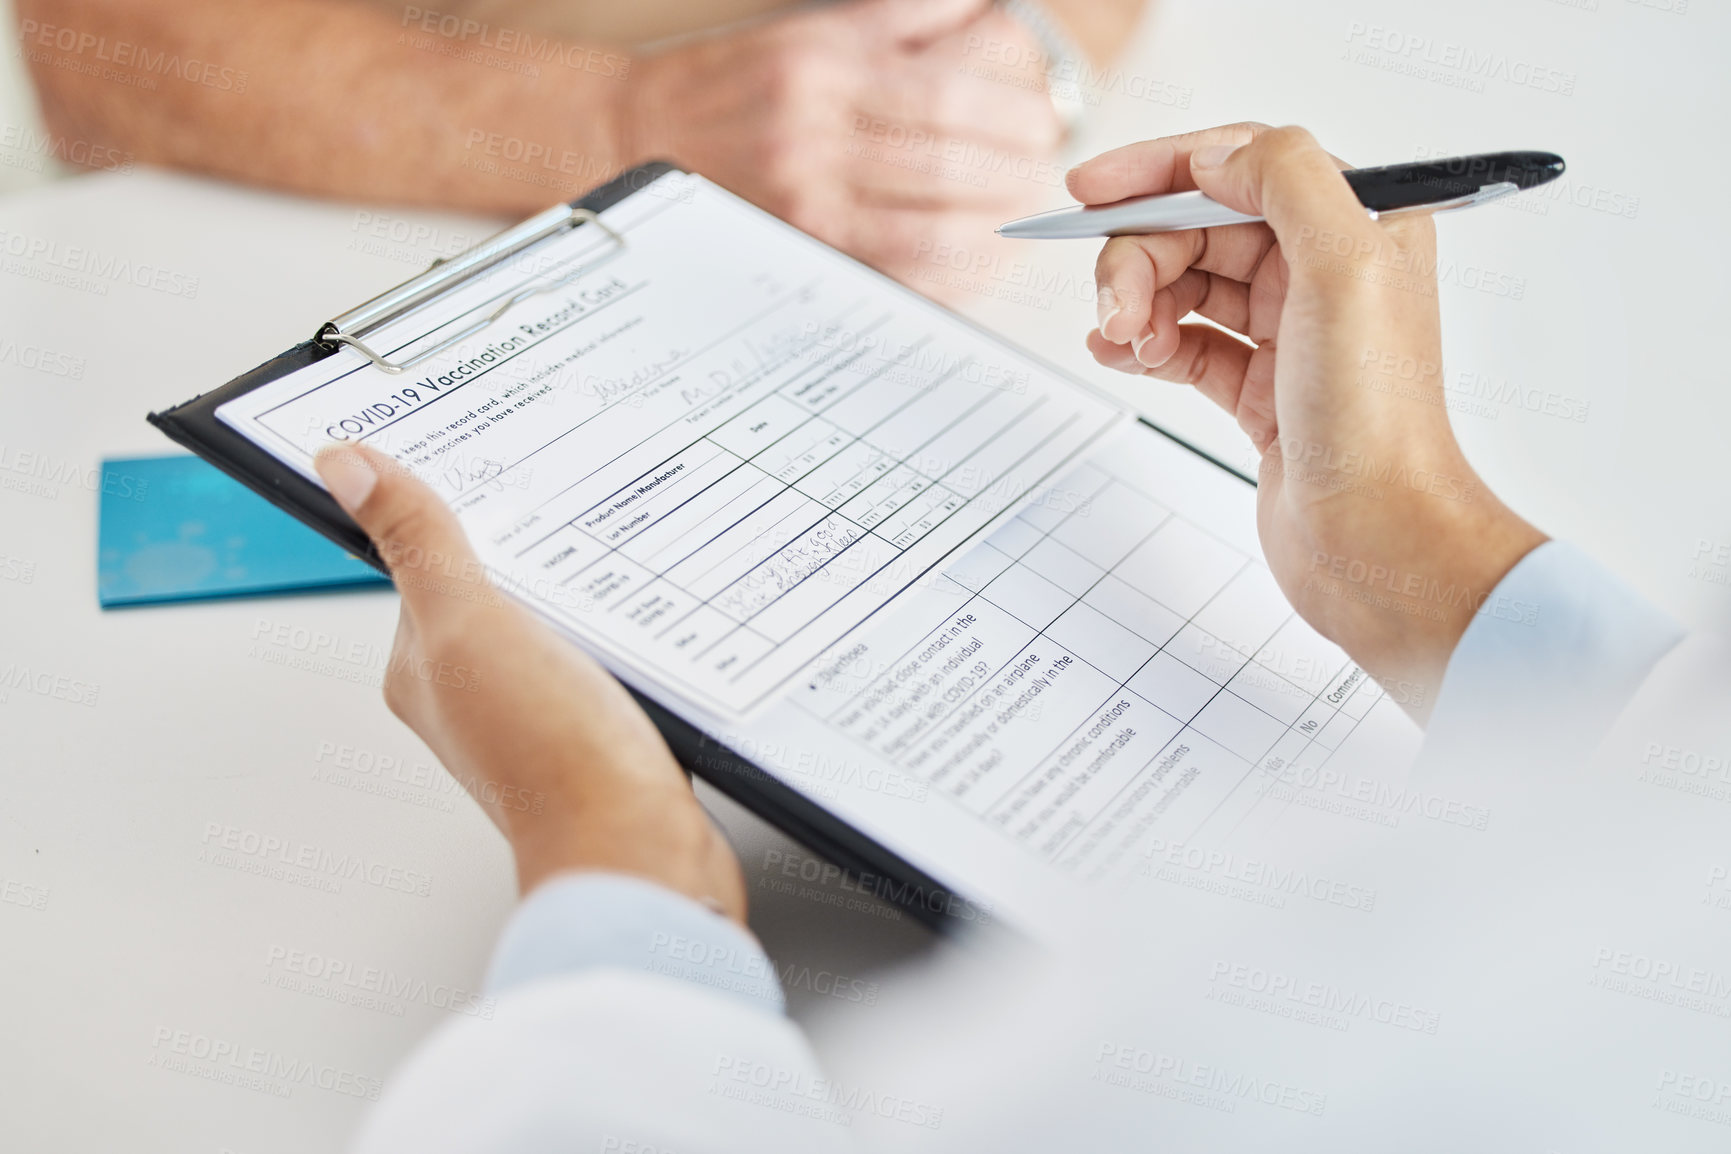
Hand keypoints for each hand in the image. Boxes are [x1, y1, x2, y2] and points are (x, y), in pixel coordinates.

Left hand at [312, 444, 746, 921]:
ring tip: (613, 559)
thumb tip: (347, 468)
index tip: (482, 460)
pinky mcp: (597, 729)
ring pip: (554, 620)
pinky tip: (645, 620)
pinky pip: (602, 656)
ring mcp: (537, 714)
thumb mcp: (470, 623)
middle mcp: (472, 694)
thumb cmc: (551, 758)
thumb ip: (417, 544)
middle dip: (530, 545)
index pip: (424, 559)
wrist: (639, 850)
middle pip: (494, 587)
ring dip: (582, 588)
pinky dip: (621, 630)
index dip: (451, 507)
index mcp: (422, 667)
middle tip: (569, 500)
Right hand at [620, 0, 1061, 292]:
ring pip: (930, 230)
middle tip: (1041, 174)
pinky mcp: (799, 257)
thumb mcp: (815, 29)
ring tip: (1020, 218)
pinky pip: (897, 278)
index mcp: (825, 68)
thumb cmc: (735, 86)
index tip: (1041, 124)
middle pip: (948, 164)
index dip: (1013, 114)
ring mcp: (804, 206)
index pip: (948, 94)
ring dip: (995, 229)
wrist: (635, 139)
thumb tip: (989, 16)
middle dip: (1015, 173)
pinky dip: (954, 275)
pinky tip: (982, 260)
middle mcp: (814, 137)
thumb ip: (904, 19)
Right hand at [1074, 125, 1545, 719]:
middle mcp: (1322, 272)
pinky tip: (1118, 355)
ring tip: (1123, 340)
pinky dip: (1142, 344)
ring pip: (1184, 285)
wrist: (1377, 541)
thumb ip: (1285, 179)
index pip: (1241, 163)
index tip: (1093, 190)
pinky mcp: (1259, 391)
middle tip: (1116, 306)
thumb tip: (1215, 156)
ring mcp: (1288, 333)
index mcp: (1357, 225)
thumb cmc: (1375, 419)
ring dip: (1138, 303)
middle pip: (1198, 228)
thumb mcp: (1346, 267)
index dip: (1160, 169)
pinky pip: (1182, 343)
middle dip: (1141, 256)